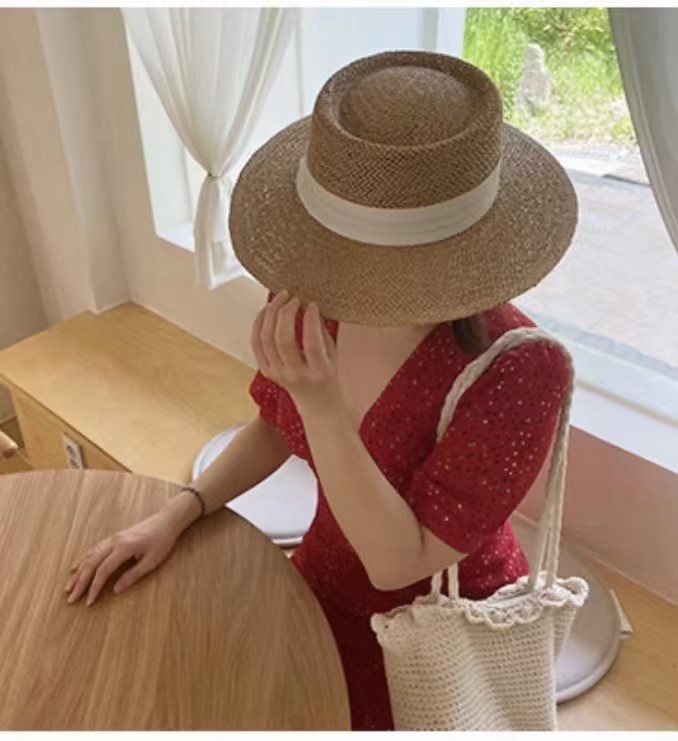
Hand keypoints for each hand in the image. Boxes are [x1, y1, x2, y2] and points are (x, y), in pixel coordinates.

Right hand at [64, 508, 182, 606]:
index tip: (88, 602)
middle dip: (80, 582)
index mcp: (124, 548)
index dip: (94, 588)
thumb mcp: (152, 561)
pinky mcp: (115, 537)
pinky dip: (84, 559)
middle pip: (91, 564)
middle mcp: (114, 542)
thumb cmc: (163, 541)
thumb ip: (133, 575)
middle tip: (70, 599)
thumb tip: (115, 590)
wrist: (167, 520)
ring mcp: (113, 538)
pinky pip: (94, 549)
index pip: (103, 571)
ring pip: (90, 555)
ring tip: (68, 586)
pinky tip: (77, 566)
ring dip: (78, 572)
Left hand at [251, 290, 339, 412]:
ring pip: (266, 339)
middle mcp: (296, 375)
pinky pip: (256, 343)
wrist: (316, 402)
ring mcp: (278, 374)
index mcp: (318, 371)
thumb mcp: (332, 354)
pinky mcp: (266, 371)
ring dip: (271, 314)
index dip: (310, 320)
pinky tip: (266, 311)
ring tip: (279, 298)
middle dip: (285, 312)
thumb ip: (320, 331)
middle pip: (283, 340)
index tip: (311, 304)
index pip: (312, 343)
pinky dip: (259, 323)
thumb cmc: (326, 374)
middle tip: (292, 297)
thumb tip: (308, 304)